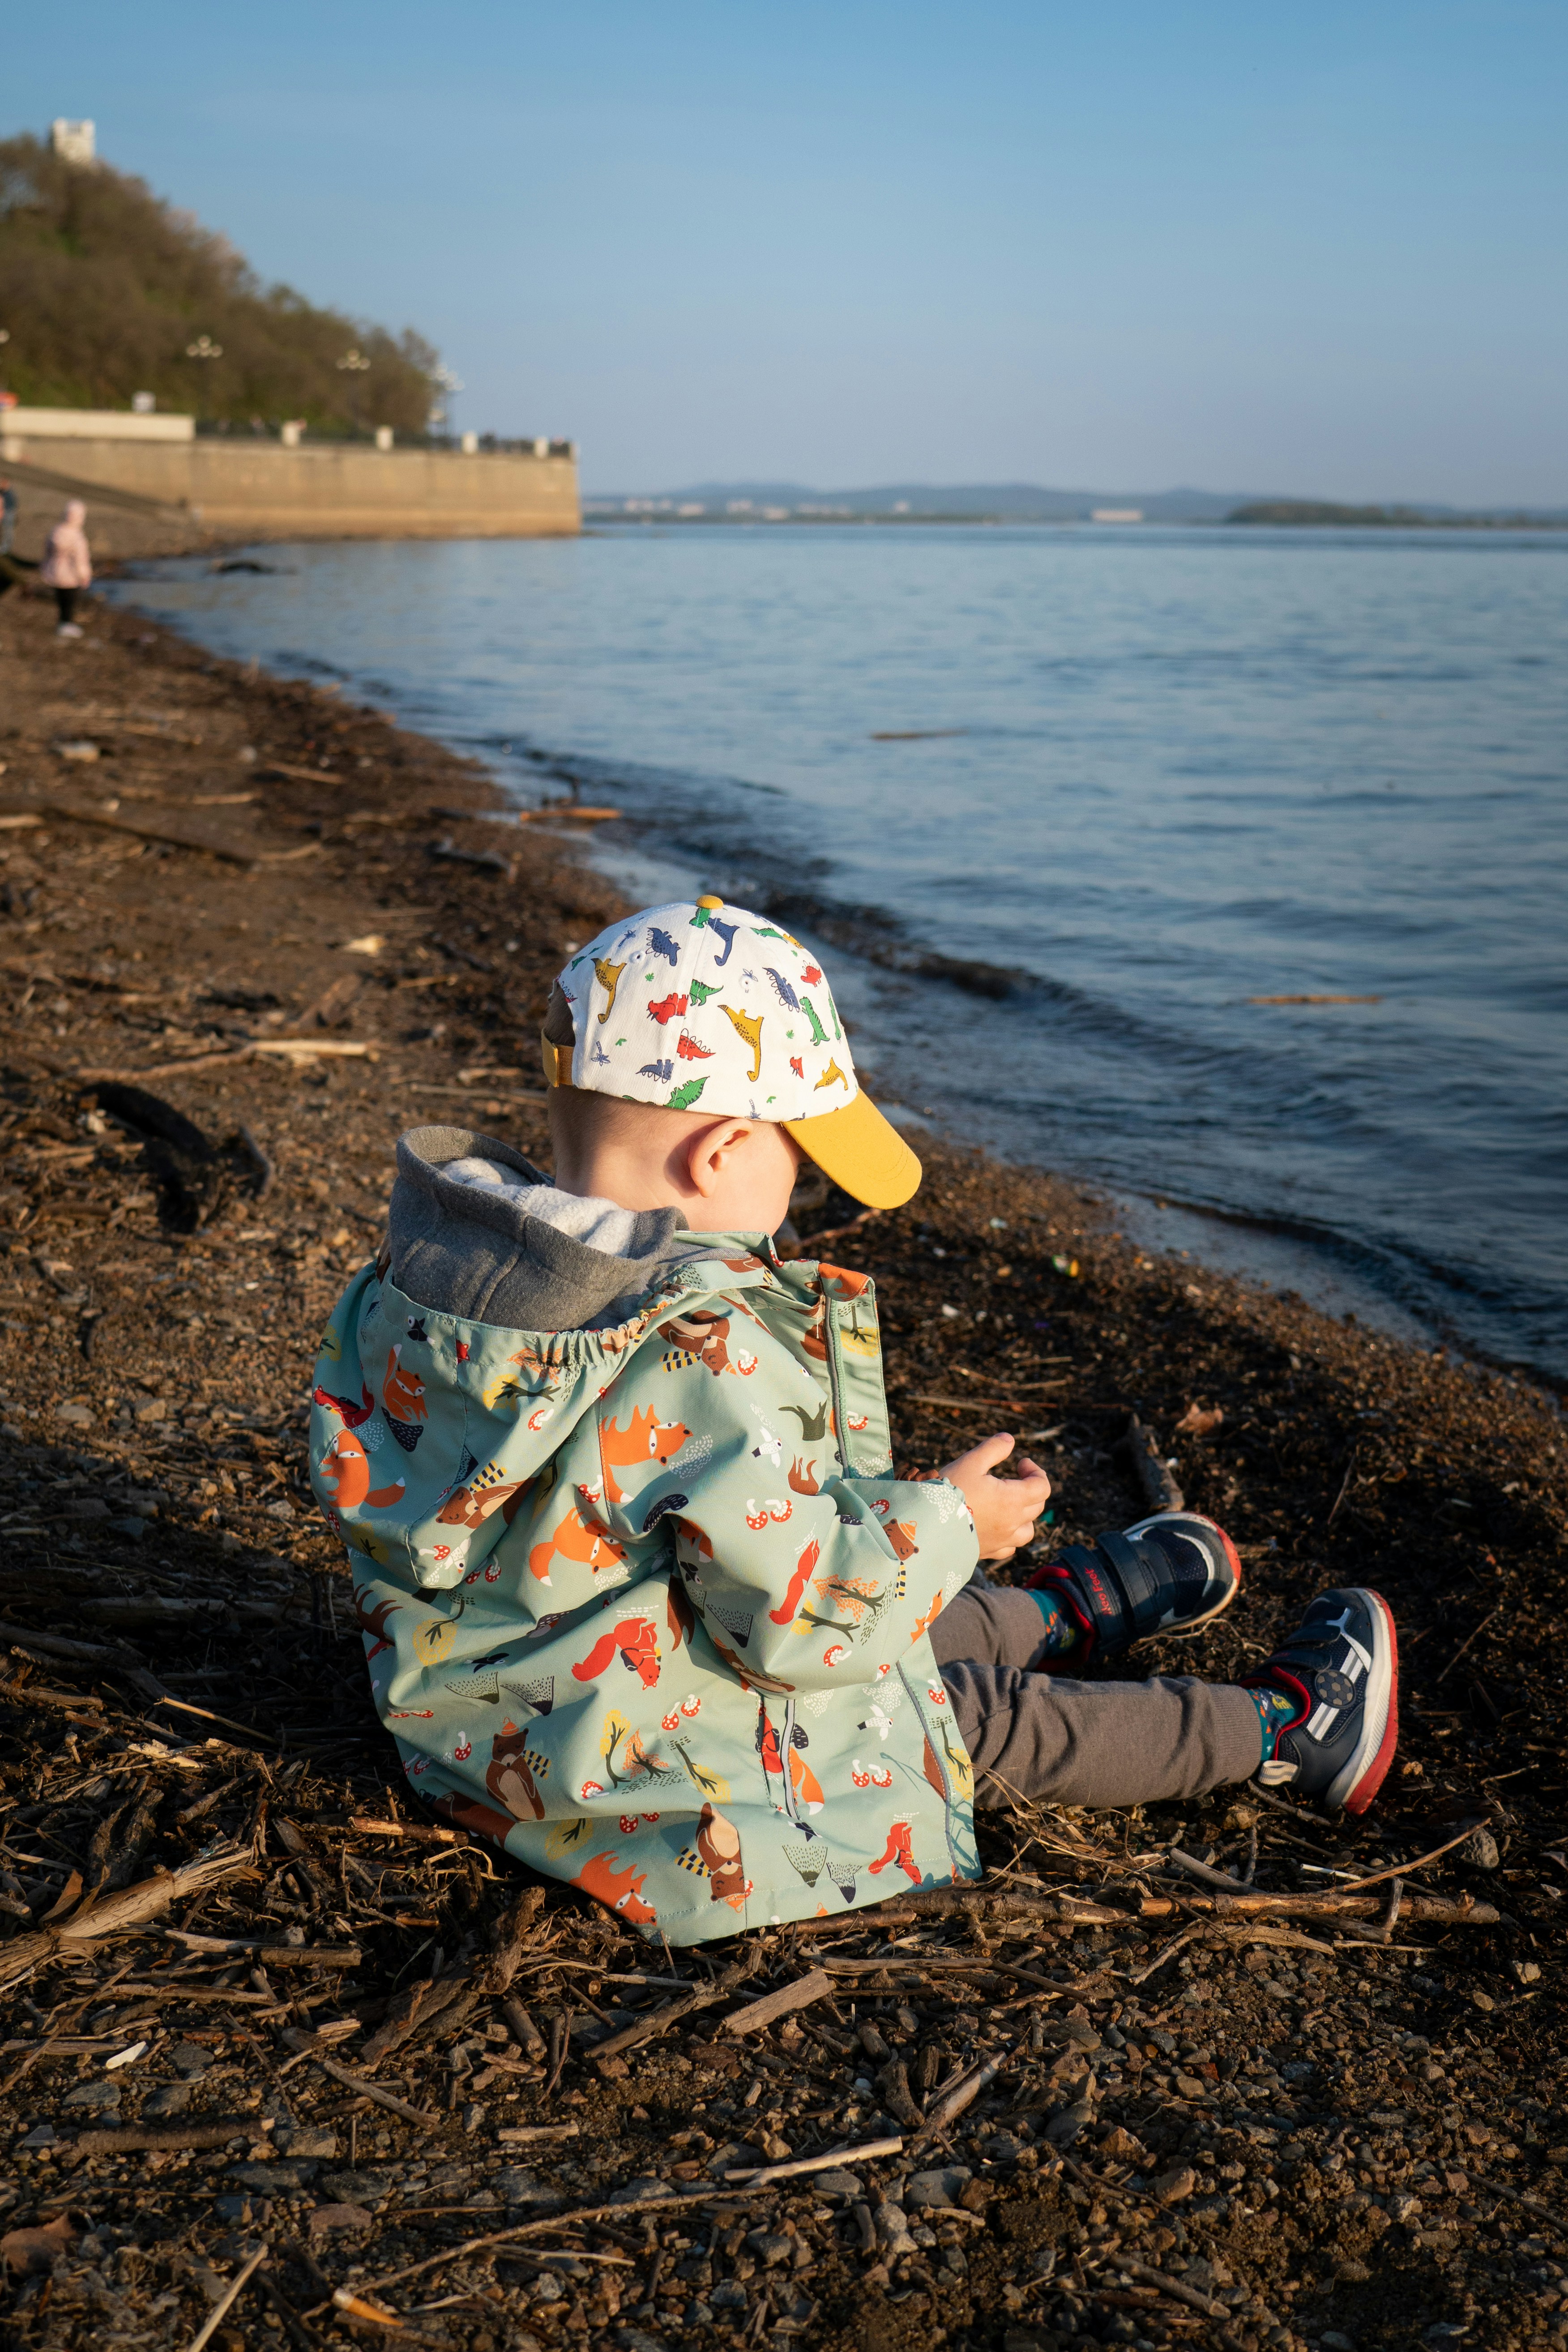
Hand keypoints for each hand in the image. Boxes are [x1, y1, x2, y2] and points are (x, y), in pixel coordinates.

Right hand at [941, 1431, 1050, 1562]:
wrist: (925, 1525)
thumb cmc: (948, 1490)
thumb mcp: (970, 1462)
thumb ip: (993, 1449)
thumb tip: (1009, 1440)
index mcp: (1012, 1500)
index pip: (1042, 1487)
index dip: (1035, 1471)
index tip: (1020, 1462)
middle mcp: (1012, 1523)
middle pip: (1037, 1506)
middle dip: (1030, 1487)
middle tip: (1013, 1476)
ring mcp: (1001, 1541)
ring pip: (1027, 1530)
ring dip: (1025, 1515)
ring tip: (1009, 1503)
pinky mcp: (988, 1552)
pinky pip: (1009, 1547)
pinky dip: (1009, 1535)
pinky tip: (997, 1526)